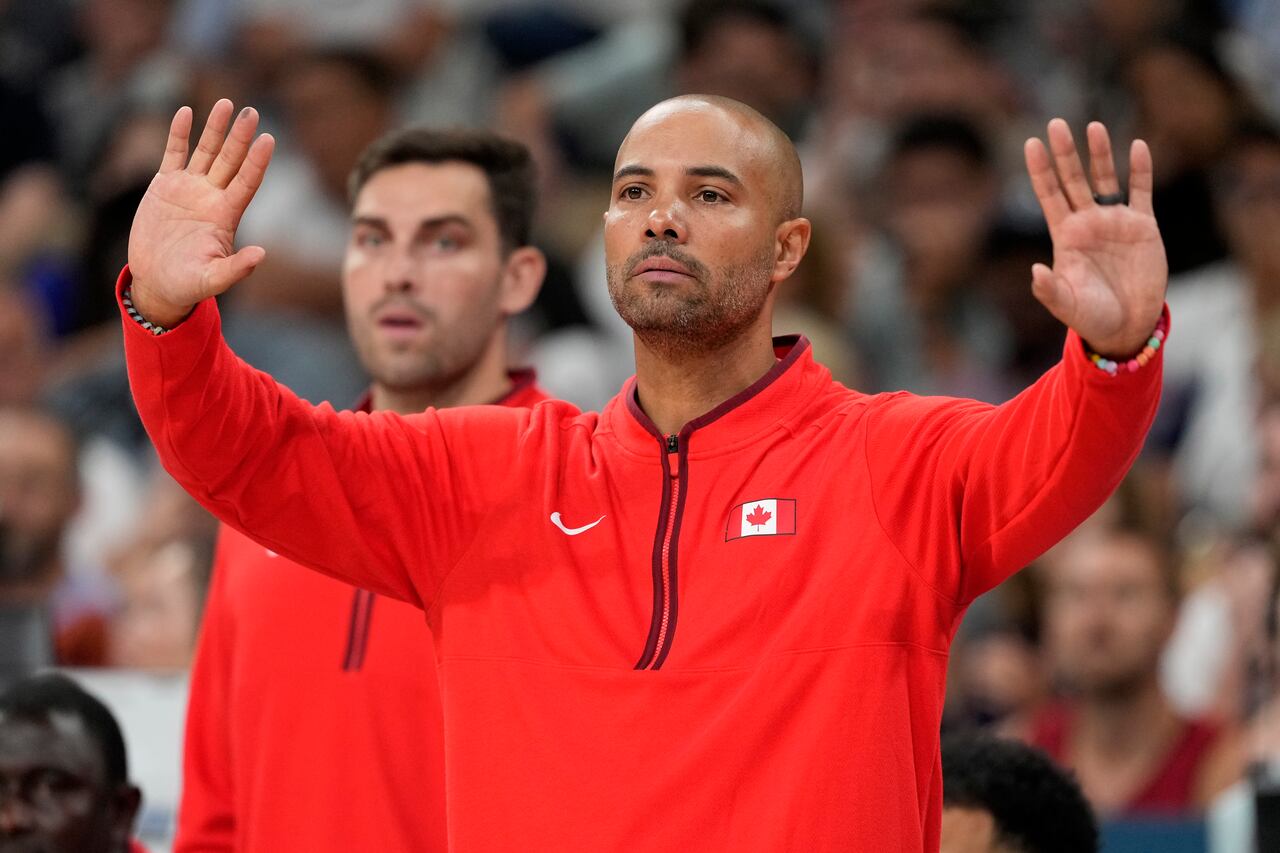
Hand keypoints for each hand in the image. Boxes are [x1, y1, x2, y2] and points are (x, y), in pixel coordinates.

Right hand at [127, 100, 274, 326]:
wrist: (157, 283)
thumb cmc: (188, 285)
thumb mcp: (212, 280)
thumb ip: (236, 269)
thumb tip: (261, 255)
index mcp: (226, 216)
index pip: (246, 182)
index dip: (257, 162)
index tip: (269, 140)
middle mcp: (211, 197)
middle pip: (230, 160)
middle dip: (240, 136)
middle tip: (252, 112)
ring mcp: (189, 189)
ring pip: (205, 152)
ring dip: (215, 128)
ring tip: (226, 103)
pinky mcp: (164, 187)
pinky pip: (173, 154)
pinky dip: (178, 134)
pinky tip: (185, 112)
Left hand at [1024, 119, 1167, 357]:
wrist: (1127, 326)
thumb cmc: (1090, 317)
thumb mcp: (1066, 305)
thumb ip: (1049, 289)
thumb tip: (1035, 271)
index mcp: (1065, 236)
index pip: (1049, 195)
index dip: (1040, 170)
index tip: (1031, 143)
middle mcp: (1087, 222)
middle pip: (1073, 180)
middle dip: (1065, 153)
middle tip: (1056, 124)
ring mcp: (1115, 221)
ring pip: (1105, 179)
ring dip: (1100, 154)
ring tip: (1093, 127)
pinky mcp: (1143, 226)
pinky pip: (1141, 191)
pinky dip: (1140, 170)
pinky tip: (1137, 146)